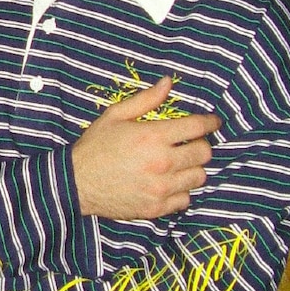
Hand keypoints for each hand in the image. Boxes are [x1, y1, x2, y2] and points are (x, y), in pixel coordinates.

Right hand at [72, 76, 220, 219]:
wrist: (76, 182)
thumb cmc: (95, 146)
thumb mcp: (115, 116)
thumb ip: (145, 100)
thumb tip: (168, 83)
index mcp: (152, 137)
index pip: (197, 127)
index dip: (210, 122)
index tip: (213, 122)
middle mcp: (162, 162)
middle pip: (204, 153)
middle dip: (201, 145)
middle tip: (190, 144)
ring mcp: (161, 188)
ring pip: (199, 177)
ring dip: (192, 168)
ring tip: (178, 164)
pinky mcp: (157, 207)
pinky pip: (186, 199)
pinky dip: (181, 191)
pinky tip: (168, 183)